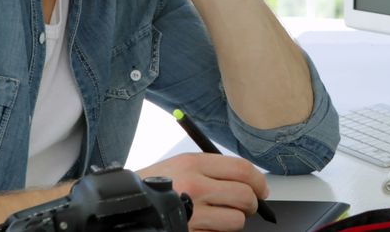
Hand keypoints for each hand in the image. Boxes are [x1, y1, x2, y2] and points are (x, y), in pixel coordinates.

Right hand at [137, 153, 269, 231]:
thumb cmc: (155, 184)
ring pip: (235, 221)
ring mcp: (191, 213)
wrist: (126, 203)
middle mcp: (194, 186)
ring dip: (233, 221)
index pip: (242, 169)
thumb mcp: (181, 164)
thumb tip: (249, 180)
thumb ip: (214, 169)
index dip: (259, 181)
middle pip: (244, 196)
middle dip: (251, 204)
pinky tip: (204, 225)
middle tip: (247, 206)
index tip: (262, 189)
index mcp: (194, 164)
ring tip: (219, 216)